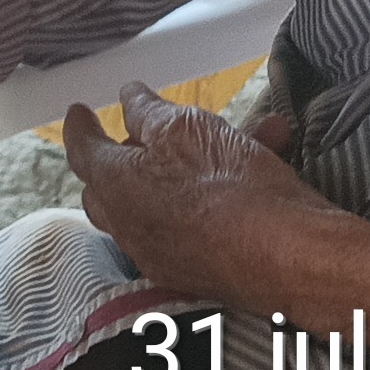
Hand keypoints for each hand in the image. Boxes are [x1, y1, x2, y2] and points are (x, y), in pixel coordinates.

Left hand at [61, 90, 336, 306]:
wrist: (291, 259)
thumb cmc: (232, 185)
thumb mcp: (188, 129)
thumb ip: (148, 112)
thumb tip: (127, 98)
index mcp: (117, 187)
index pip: (83, 151)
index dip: (81, 126)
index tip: (78, 112)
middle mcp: (130, 227)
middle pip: (111, 187)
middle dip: (122, 157)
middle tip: (140, 135)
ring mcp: (163, 255)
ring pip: (160, 201)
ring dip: (190, 167)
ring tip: (242, 133)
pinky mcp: (197, 272)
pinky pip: (192, 222)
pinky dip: (211, 196)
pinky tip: (258, 169)